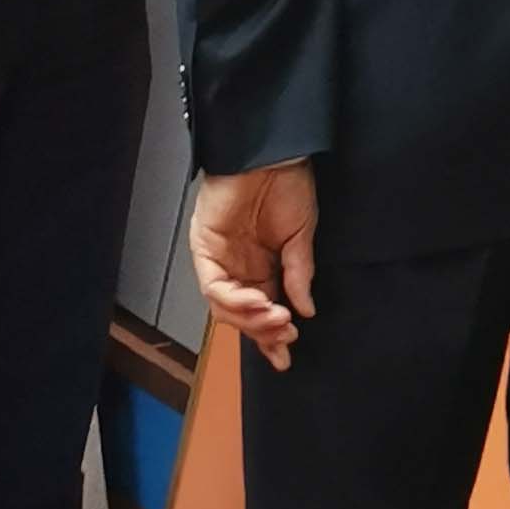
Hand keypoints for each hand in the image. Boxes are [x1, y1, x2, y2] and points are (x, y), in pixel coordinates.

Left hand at [191, 163, 318, 373]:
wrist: (272, 153)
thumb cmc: (287, 184)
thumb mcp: (301, 236)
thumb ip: (299, 273)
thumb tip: (306, 310)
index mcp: (260, 265)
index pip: (261, 310)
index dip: (271, 335)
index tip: (285, 355)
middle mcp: (236, 266)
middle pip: (240, 314)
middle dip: (262, 331)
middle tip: (285, 337)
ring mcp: (218, 257)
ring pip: (224, 307)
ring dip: (250, 319)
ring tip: (276, 319)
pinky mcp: (204, 246)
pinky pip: (213, 285)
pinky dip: (234, 299)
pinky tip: (258, 300)